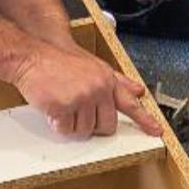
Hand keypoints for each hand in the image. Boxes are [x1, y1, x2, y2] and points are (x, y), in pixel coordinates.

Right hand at [8, 42, 161, 138]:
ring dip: (71, 125)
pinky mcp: (64, 106)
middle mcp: (98, 89)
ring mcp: (81, 98)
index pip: (130, 104)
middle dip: (92, 126)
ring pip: (84, 131)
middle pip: (106, 126)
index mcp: (107, 80)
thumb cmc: (59, 62)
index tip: (156, 131)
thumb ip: (117, 81)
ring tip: (63, 106)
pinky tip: (53, 110)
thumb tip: (137, 90)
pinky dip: (57, 125)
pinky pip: (65, 130)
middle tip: (78, 115)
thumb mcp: (93, 65)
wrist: (32, 57)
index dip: (144, 120)